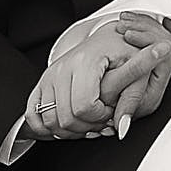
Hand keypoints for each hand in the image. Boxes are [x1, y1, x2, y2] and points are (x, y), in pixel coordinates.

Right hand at [24, 17, 170, 141]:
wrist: (109, 39)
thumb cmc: (124, 53)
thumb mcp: (137, 71)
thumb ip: (132, 99)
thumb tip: (121, 128)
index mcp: (85, 62)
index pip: (84, 106)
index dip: (100, 117)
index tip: (111, 110)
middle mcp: (62, 68)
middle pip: (66, 118)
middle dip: (87, 126)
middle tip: (102, 118)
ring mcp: (49, 76)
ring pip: (50, 121)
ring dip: (70, 131)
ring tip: (89, 120)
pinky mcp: (42, 84)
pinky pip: (33, 115)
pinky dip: (47, 127)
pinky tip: (68, 125)